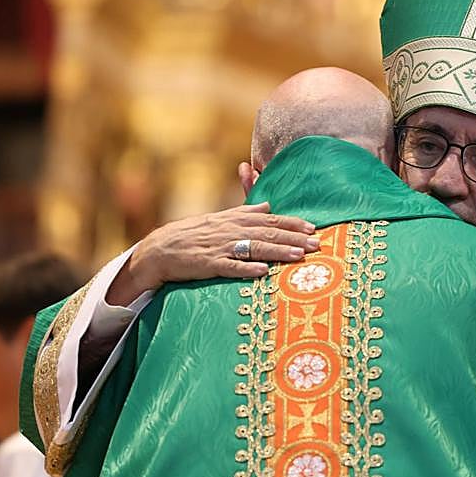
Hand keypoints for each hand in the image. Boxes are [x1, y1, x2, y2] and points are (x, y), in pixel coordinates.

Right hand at [107, 203, 318, 303]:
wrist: (160, 249)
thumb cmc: (193, 234)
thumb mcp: (220, 219)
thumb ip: (245, 212)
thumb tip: (268, 206)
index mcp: (235, 219)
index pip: (269, 219)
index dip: (292, 223)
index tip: (312, 228)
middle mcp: (230, 230)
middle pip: (267, 232)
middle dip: (293, 238)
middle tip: (316, 244)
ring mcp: (219, 247)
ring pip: (253, 248)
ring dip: (277, 251)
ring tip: (298, 256)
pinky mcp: (208, 264)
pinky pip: (229, 267)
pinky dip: (246, 268)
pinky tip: (263, 271)